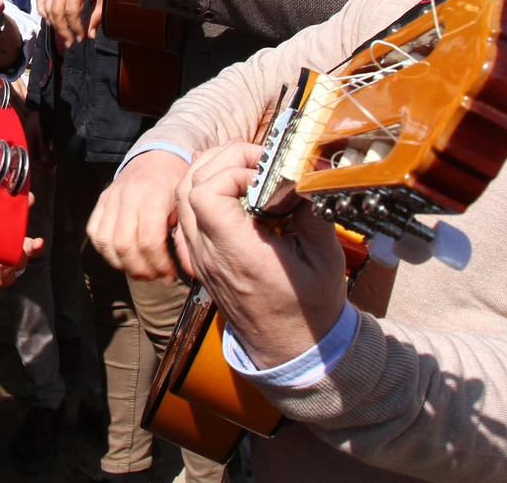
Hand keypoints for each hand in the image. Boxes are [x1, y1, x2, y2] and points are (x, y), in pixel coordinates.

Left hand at [0, 236, 44, 297]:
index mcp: (5, 243)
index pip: (26, 242)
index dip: (35, 242)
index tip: (40, 238)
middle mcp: (4, 259)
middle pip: (23, 259)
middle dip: (29, 253)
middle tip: (30, 246)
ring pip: (11, 277)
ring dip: (9, 270)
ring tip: (3, 262)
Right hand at [87, 149, 187, 280]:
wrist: (158, 156)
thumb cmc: (176, 183)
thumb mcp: (186, 205)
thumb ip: (185, 237)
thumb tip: (192, 271)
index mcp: (153, 197)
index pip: (149, 240)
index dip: (159, 264)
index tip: (170, 274)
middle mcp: (127, 197)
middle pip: (124, 245)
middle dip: (140, 269)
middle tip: (155, 276)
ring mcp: (111, 199)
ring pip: (105, 242)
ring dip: (121, 264)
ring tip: (139, 271)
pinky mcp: (101, 202)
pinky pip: (94, 233)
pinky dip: (105, 251)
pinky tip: (123, 258)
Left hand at [176, 139, 346, 368]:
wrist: (289, 347)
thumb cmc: (308, 308)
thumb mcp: (325, 259)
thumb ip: (313, 213)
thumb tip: (306, 175)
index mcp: (238, 254)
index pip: (206, 195)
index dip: (232, 172)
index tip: (264, 175)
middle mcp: (210, 254)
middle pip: (188, 188)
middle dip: (221, 161)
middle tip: (256, 159)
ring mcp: (200, 257)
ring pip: (181, 199)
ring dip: (208, 171)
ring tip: (244, 165)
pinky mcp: (201, 259)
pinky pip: (186, 215)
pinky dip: (201, 190)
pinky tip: (229, 185)